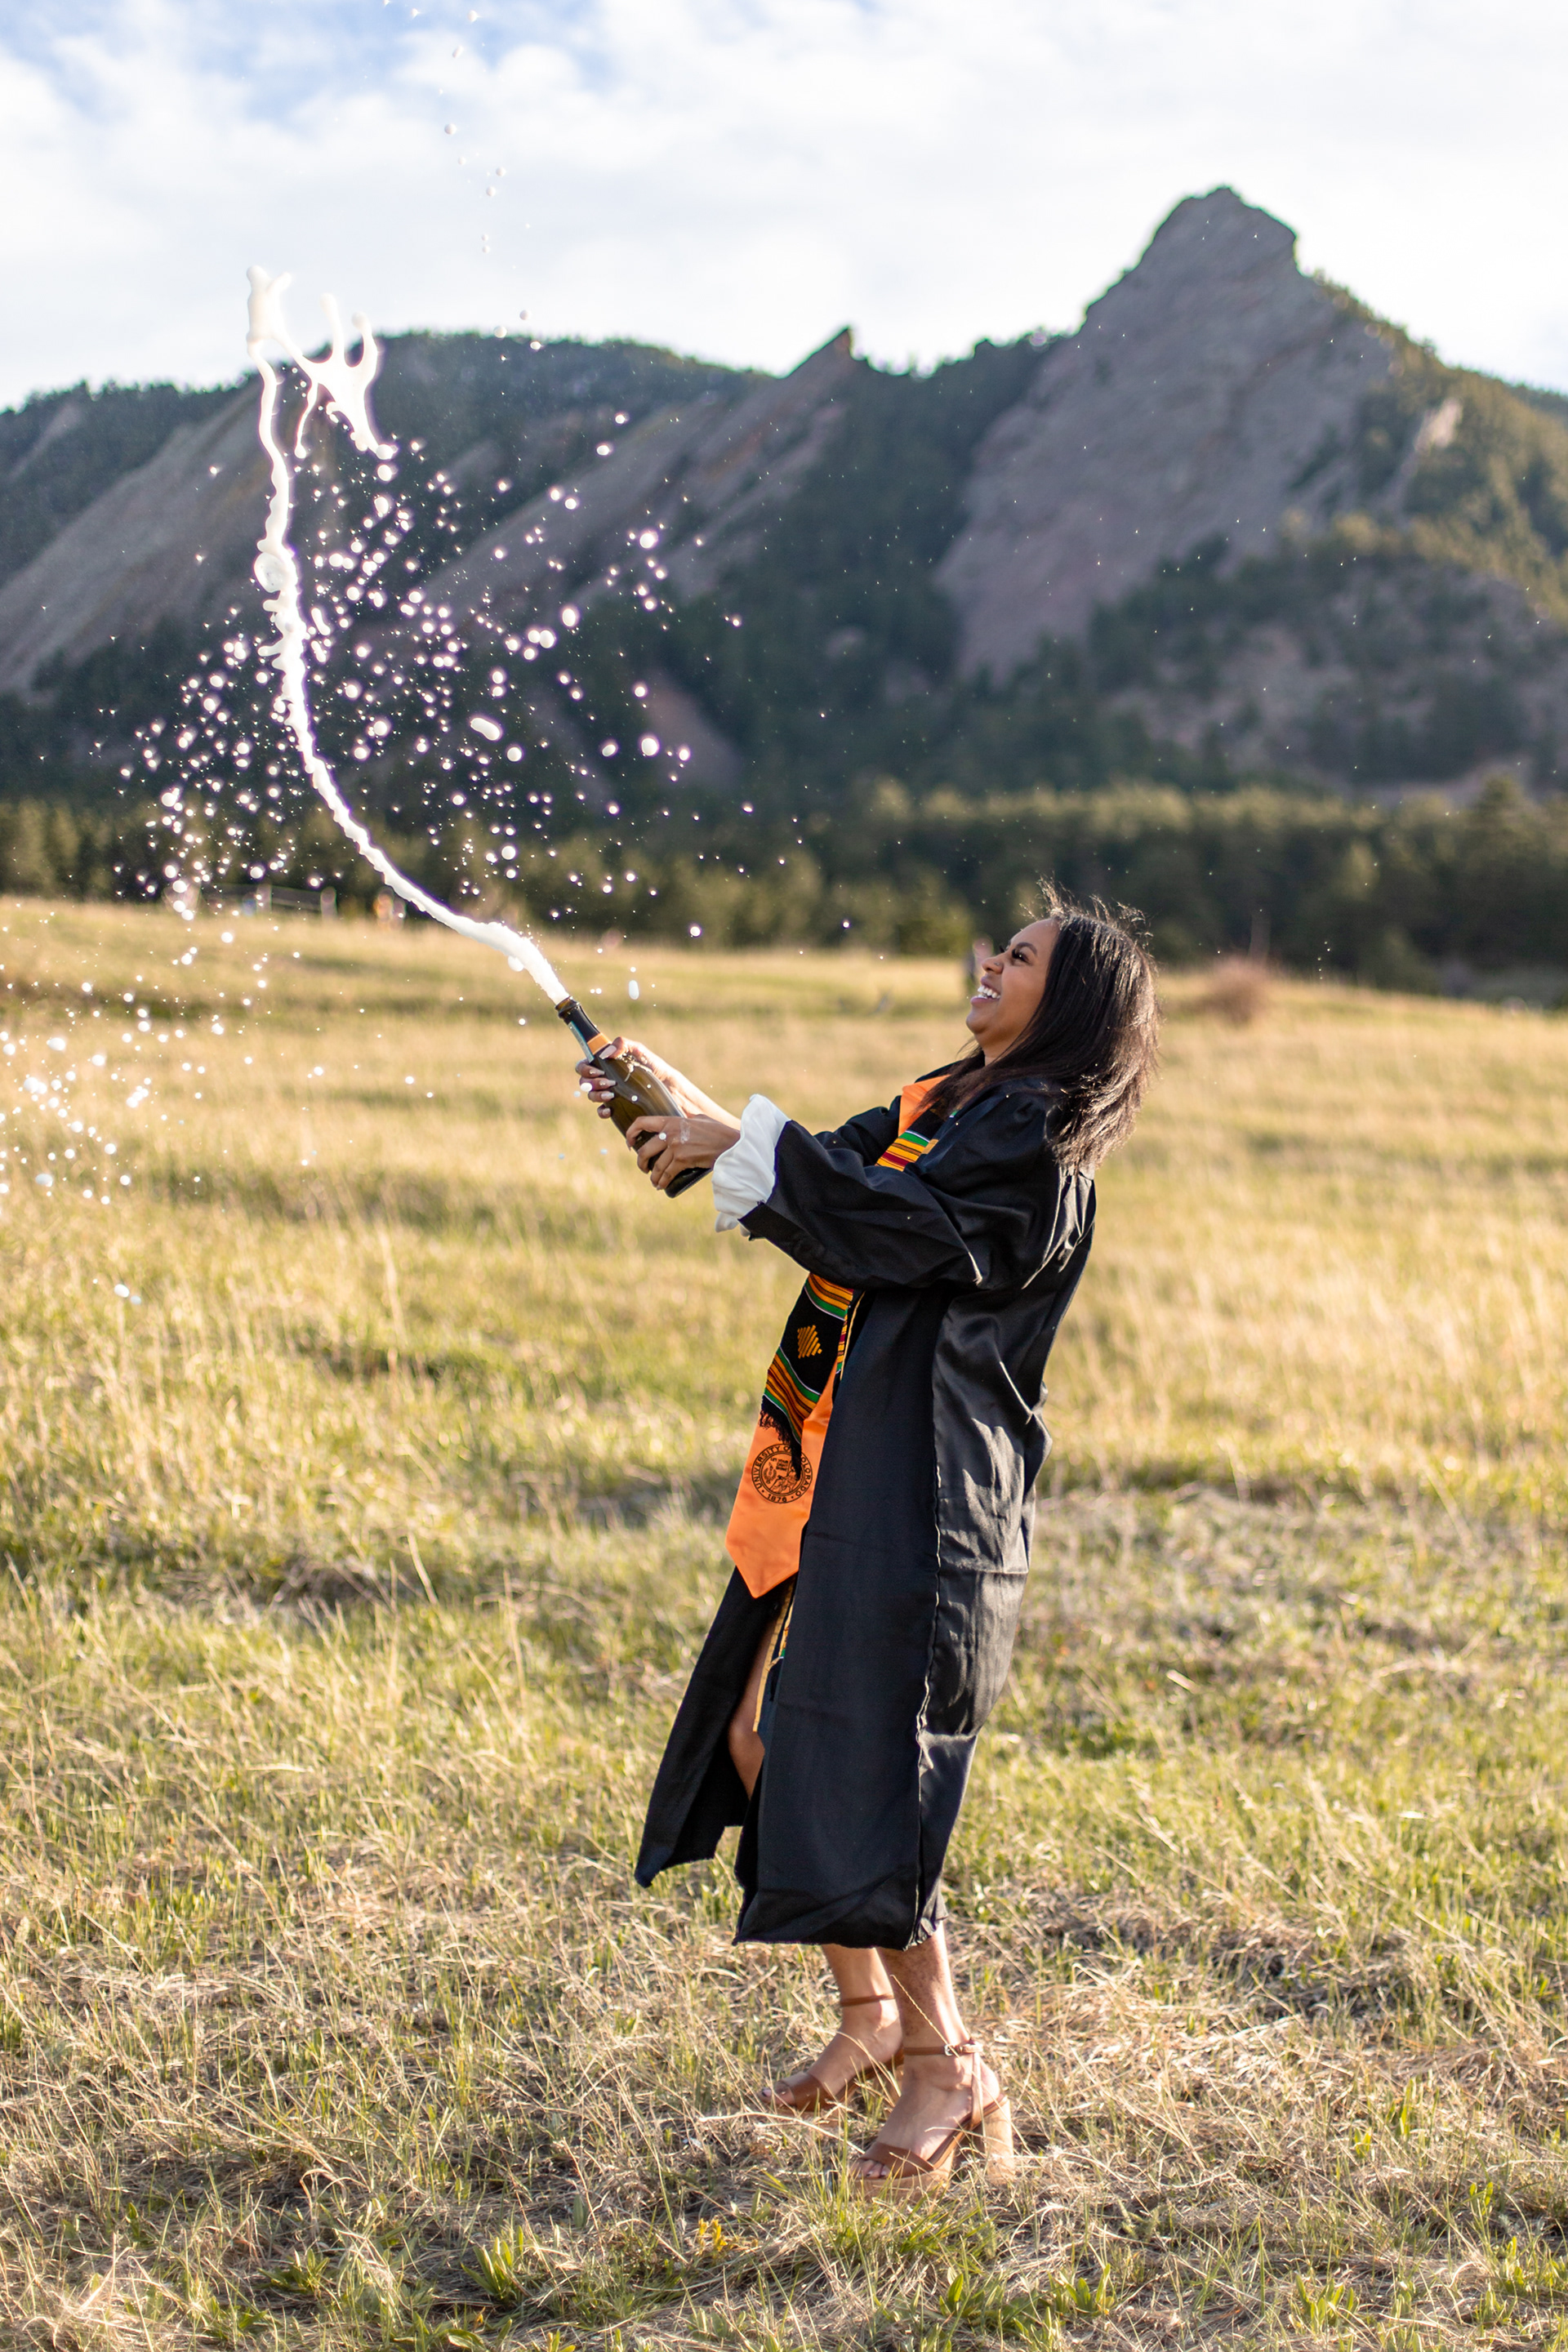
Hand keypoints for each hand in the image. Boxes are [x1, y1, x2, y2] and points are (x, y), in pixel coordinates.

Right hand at [574, 1034, 664, 1119]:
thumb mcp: (641, 1051)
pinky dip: (602, 1111)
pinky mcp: (617, 1109)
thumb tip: (606, 1054)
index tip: (597, 1070)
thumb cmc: (655, 1068)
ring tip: (611, 1094)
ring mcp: (610, 1094)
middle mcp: (605, 1079)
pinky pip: (601, 1112)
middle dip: (591, 1082)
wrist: (671, 1089)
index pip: (584, 1065)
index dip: (584, 1068)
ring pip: (591, 1096)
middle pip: (584, 1082)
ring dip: (597, 1095)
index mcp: (606, 1065)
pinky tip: (610, 1109)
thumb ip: (624, 1044)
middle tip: (607, 1082)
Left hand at [625, 1110, 741, 1190]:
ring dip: (653, 1177)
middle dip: (641, 1162)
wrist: (729, 1143)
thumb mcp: (698, 1119)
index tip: (629, 1143)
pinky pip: (667, 1174)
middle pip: (645, 1150)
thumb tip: (680, 1121)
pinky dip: (662, 1182)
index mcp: (671, 1121)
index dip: (631, 1133)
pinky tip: (661, 1186)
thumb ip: (685, 1120)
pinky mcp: (682, 1160)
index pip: (642, 1123)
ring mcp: (675, 1147)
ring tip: (654, 1182)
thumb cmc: (717, 1131)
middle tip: (643, 1168)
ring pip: (656, 1166)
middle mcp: (670, 1133)